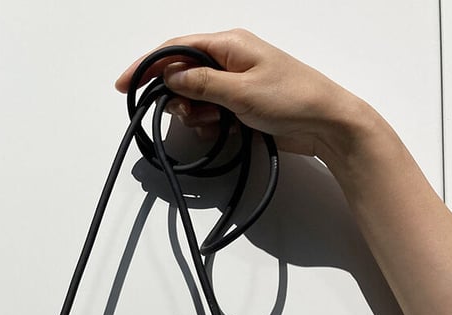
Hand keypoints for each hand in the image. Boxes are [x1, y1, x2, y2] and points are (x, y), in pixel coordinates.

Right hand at [115, 29, 365, 166]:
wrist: (326, 124)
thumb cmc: (290, 99)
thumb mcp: (240, 91)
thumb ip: (201, 83)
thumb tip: (170, 76)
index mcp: (229, 44)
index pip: (177, 49)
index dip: (148, 66)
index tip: (125, 85)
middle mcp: (229, 59)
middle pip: (183, 75)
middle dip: (178, 98)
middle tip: (189, 115)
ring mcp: (235, 84)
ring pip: (195, 98)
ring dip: (195, 114)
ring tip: (213, 125)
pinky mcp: (241, 106)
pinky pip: (211, 113)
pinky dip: (208, 125)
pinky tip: (220, 133)